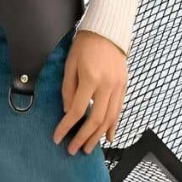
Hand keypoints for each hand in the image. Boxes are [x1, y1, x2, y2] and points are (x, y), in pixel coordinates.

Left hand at [52, 31, 127, 154]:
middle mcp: (107, 85)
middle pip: (95, 120)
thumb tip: (67, 111)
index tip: (57, 137)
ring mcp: (118, 87)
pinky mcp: (124, 86)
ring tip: (88, 148)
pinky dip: (113, 126)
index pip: (76, 110)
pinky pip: (119, 111)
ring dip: (98, 136)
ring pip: (109, 119)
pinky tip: (107, 137)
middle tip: (73, 150)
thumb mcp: (70, 65)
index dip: (66, 127)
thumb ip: (68, 89)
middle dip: (83, 138)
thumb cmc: (84, 45)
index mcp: (90, 79)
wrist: (107, 30)